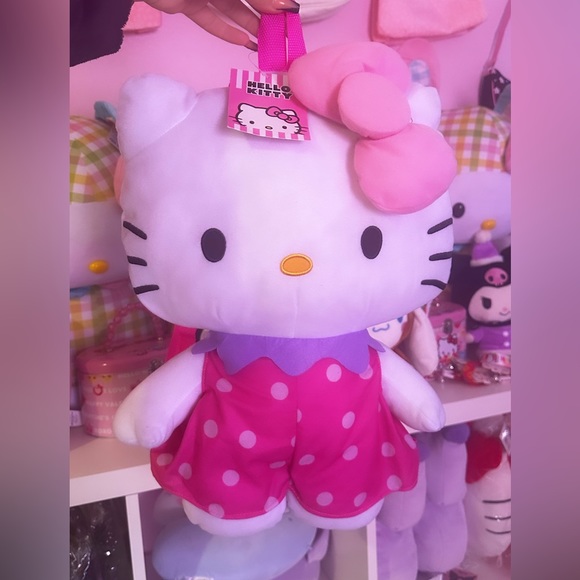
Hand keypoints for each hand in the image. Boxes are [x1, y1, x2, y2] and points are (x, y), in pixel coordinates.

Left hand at [142, 0, 300, 49]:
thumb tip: (283, 7)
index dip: (273, 0)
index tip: (289, 15)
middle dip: (263, 15)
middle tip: (279, 35)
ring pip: (230, 9)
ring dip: (248, 26)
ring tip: (265, 44)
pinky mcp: (187, 3)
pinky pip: (209, 19)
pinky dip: (225, 31)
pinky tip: (241, 43)